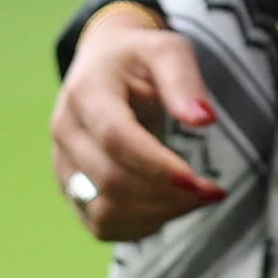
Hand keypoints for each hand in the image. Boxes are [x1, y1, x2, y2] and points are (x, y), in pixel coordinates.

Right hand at [48, 5, 227, 239]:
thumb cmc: (139, 58)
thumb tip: (205, 119)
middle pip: (111, 180)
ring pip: (105, 211)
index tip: (197, 180)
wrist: (103, 65)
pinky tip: (170, 209)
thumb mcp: (167, 50)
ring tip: (196, 200)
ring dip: (157, 215)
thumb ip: (184, 80)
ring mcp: (64, 164)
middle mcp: (66, 131)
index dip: (156, 165)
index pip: (115, 137)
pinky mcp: (70, 189)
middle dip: (168, 194)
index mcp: (86, 92)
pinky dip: (140, 227)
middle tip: (213, 191)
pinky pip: (101, 225)